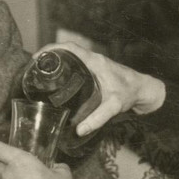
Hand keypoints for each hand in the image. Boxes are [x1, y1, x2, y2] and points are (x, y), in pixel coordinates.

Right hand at [40, 42, 165, 137]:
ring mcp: (95, 63)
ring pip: (71, 57)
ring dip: (57, 60)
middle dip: (49, 55)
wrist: (144, 90)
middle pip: (67, 51)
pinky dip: (65, 67)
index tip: (38, 57)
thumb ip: (98, 118)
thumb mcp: (114, 106)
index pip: (70, 47)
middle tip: (34, 67)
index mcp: (95, 61)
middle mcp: (94, 59)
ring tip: (41, 72)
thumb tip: (78, 130)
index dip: (52, 49)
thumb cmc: (130, 93)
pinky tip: (58, 79)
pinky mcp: (96, 70)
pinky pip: (76, 63)